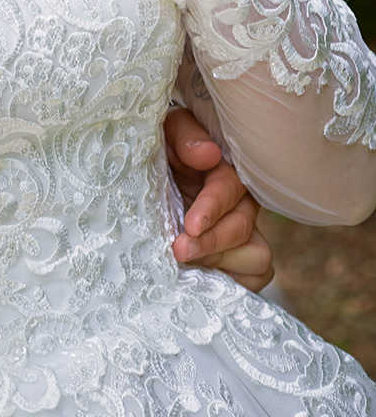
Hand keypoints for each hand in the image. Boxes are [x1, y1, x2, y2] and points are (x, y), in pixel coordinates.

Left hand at [165, 106, 274, 291]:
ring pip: (257, 258)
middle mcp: (242, 204)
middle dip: (211, 243)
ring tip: (187, 267)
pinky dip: (232, 284)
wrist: (159, 169)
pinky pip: (253, 278)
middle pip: (243, 229)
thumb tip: (208, 155)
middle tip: (178, 251)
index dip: (212, 209)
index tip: (190, 226)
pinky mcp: (237, 258)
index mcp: (228, 170)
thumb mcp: (171, 132)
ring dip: (222, 265)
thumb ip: (187, 139)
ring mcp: (243, 234)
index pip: (229, 189)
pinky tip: (200, 280)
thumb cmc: (167, 148)